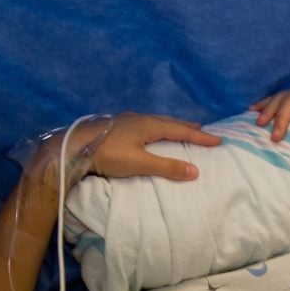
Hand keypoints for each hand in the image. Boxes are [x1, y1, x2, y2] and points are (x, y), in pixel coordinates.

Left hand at [41, 113, 221, 186]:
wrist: (71, 148)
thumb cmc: (106, 155)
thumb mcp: (139, 163)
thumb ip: (167, 167)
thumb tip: (195, 171)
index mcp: (149, 125)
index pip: (181, 130)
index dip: (200, 137)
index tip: (218, 140)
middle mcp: (140, 119)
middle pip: (170, 122)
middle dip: (188, 127)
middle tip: (203, 131)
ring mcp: (126, 121)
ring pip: (157, 121)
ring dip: (172, 126)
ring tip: (182, 129)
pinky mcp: (116, 126)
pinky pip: (146, 124)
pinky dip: (158, 127)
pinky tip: (152, 131)